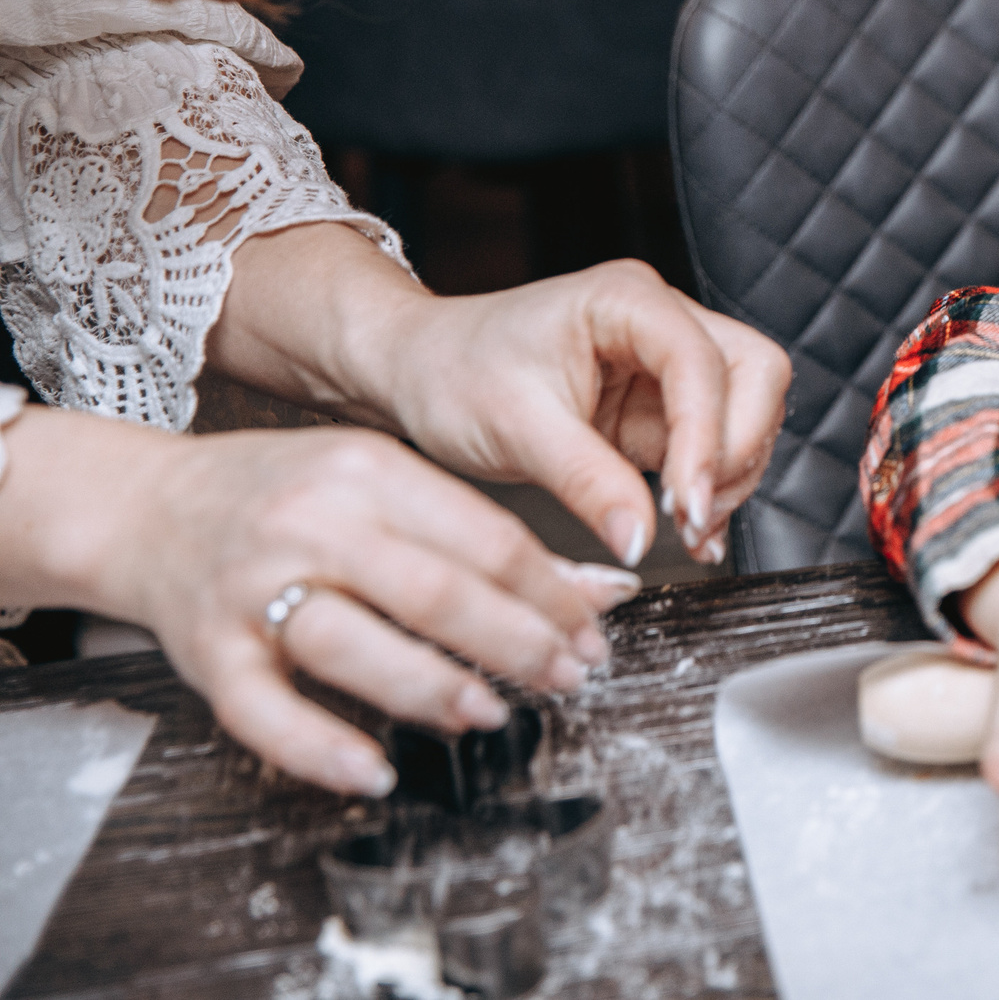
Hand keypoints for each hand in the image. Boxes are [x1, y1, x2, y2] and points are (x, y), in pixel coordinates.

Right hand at [2, 409, 638, 797]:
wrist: (146, 506)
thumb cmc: (286, 496)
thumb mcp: (388, 486)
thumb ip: (487, 538)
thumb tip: (606, 590)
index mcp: (369, 472)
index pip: (485, 537)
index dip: (551, 593)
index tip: (593, 632)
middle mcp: (312, 524)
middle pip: (434, 591)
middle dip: (516, 643)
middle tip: (568, 677)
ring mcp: (254, 588)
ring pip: (356, 644)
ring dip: (434, 687)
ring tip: (490, 714)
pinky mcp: (208, 650)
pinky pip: (264, 711)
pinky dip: (322, 748)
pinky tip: (377, 771)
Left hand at [369, 262, 789, 568]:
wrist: (416, 375)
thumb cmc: (453, 374)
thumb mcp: (515, 430)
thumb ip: (589, 482)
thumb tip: (644, 539)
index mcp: (627, 301)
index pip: (702, 363)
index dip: (708, 435)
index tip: (685, 506)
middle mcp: (660, 322)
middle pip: (754, 375)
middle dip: (734, 450)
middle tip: (692, 515)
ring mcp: (665, 365)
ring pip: (747, 412)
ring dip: (728, 475)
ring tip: (684, 530)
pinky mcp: (660, 408)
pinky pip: (713, 446)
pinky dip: (711, 489)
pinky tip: (688, 530)